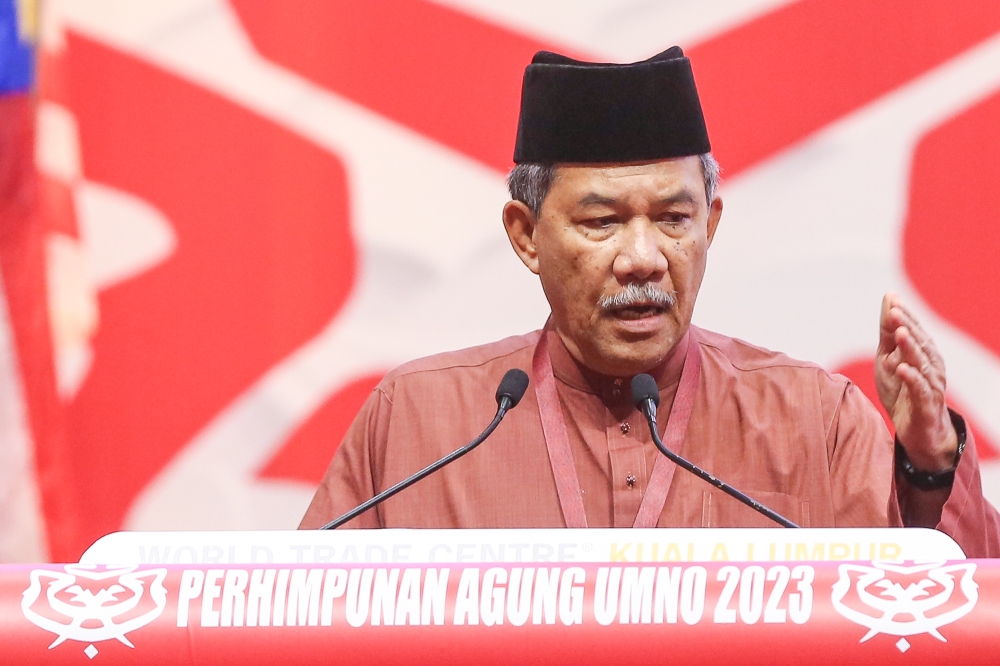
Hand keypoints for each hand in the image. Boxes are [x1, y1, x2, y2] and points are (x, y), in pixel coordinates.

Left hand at [875, 292, 956, 470]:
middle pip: (919, 343)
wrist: (916, 430)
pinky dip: (912, 378)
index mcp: (922, 353)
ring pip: (922, 363)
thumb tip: (889, 300)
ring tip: (900, 333)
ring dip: (911, 348)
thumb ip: (888, 334)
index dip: (903, 315)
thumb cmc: (902, 391)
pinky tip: (902, 368)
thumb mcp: (889, 360)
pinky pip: (921, 390)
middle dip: (907, 326)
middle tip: (895, 311)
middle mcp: (931, 366)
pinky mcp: (926, 405)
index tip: (891, 299)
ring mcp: (931, 385)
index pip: (913, 330)